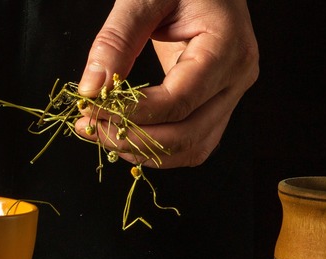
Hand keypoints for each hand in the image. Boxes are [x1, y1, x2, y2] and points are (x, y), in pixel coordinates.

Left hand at [76, 0, 258, 167]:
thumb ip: (116, 40)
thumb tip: (91, 90)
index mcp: (227, 47)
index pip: (178, 101)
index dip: (131, 114)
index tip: (90, 110)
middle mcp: (236, 76)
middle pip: (188, 134)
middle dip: (133, 139)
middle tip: (89, 127)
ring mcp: (229, 92)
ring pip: (192, 147)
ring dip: (143, 150)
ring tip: (102, 134)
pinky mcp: (215, 101)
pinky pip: (191, 140)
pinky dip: (156, 147)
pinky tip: (123, 134)